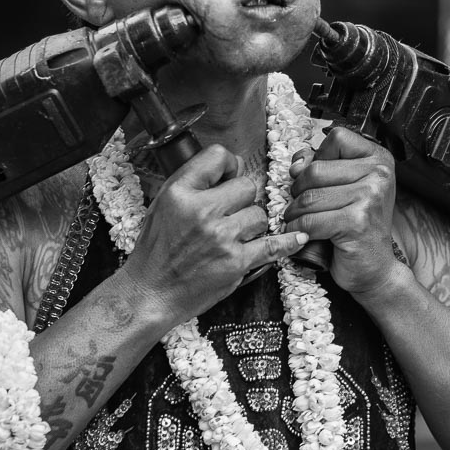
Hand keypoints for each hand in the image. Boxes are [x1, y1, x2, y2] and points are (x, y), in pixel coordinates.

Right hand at [122, 144, 306, 325]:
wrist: (152, 292)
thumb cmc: (156, 251)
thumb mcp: (162, 205)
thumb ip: (193, 183)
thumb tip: (231, 168)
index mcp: (180, 193)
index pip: (218, 156)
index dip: (229, 165)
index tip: (229, 177)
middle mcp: (201, 212)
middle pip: (247, 186)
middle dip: (241, 199)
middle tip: (228, 214)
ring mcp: (221, 238)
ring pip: (259, 214)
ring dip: (252, 224)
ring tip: (233, 236)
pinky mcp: (236, 262)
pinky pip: (273, 245)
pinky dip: (288, 242)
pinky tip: (297, 237)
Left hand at [283, 127, 398, 297]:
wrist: (374, 267)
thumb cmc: (356, 226)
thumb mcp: (344, 188)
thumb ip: (323, 166)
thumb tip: (297, 162)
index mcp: (379, 159)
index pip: (336, 138)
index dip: (316, 157)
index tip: (313, 178)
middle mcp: (379, 174)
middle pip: (316, 169)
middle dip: (298, 190)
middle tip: (300, 205)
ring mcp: (370, 197)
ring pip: (309, 197)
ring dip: (294, 212)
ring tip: (298, 220)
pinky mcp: (357, 222)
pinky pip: (310, 220)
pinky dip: (298, 230)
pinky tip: (301, 235)